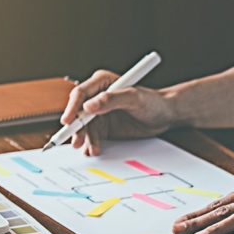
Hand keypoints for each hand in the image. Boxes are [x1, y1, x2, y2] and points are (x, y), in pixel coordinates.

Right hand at [61, 69, 179, 155]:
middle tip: (76, 140)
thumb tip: (89, 106)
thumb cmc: (153, 101)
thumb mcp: (134, 98)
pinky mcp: (104, 127)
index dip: (72, 107)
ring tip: (90, 149)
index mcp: (102, 83)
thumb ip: (111, 100)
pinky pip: (92, 136)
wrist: (165, 116)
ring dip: (84, 138)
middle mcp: (97, 97)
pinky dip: (91, 144)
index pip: (81, 94)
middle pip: (78, 112)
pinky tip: (93, 150)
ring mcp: (99, 113)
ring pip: (84, 127)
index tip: (69, 120)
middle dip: (76, 127)